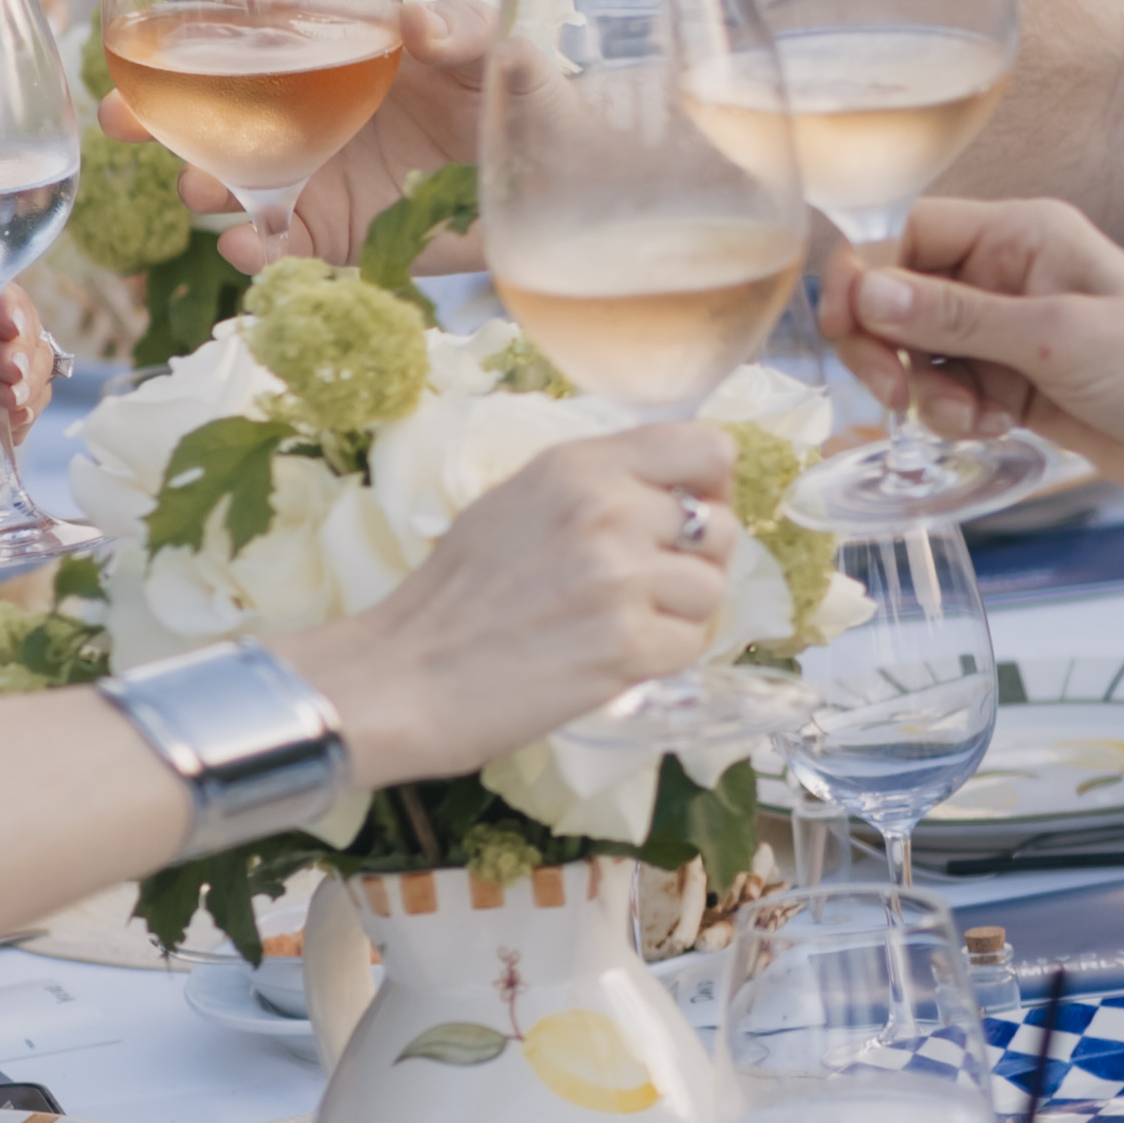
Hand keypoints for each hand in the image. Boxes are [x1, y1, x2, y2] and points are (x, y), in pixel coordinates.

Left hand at [0, 277, 39, 568]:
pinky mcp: (6, 407)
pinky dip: (30, 404)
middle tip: (9, 363)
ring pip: (38, 359)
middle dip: (23, 341)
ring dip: (31, 373)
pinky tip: (13, 410)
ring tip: (9, 391)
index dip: (7, 300)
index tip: (5, 318)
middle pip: (24, 321)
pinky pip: (34, 401)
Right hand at [317, 409, 746, 799]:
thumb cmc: (454, 595)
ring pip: (710, 590)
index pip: (708, 447)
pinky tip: (611, 660)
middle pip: (720, 527)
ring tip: (618, 626)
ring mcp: (620, 578)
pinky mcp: (626, 645)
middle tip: (642, 589)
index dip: (711, 487)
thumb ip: (597, 487)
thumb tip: (676, 495)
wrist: (403, 675)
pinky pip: (691, 644)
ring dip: (677, 616)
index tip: (687, 516)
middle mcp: (607, 509)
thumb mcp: (518, 501)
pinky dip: (660, 659)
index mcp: (580, 465)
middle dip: (694, 563)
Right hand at [857, 195, 1123, 617]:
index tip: (847, 328)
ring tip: (979, 419)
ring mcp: (1008, 329)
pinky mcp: (1012, 381)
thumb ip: (955, 316)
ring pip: (918, 350)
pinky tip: (999, 427)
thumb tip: (867, 291)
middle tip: (895, 392)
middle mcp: (1006, 272)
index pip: (908, 231)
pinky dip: (957, 414)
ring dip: (929, 390)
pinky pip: (950, 390)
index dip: (867, 275)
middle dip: (889, 346)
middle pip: (900, 294)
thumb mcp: (1055, 336)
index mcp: (1020, 232)